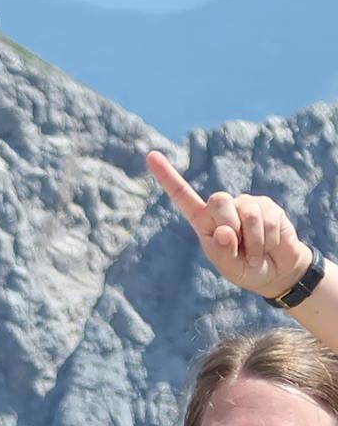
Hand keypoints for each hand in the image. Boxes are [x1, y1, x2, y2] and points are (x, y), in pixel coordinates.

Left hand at [146, 149, 314, 300]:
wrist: (274, 270)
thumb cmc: (245, 269)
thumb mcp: (229, 267)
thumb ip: (222, 252)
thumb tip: (223, 231)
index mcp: (203, 222)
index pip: (182, 196)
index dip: (167, 177)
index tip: (151, 155)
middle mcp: (223, 208)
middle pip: (218, 199)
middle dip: (229, 224)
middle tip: (238, 246)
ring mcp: (246, 204)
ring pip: (246, 212)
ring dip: (252, 241)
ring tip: (255, 253)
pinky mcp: (267, 205)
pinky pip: (266, 220)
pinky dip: (266, 240)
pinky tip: (268, 246)